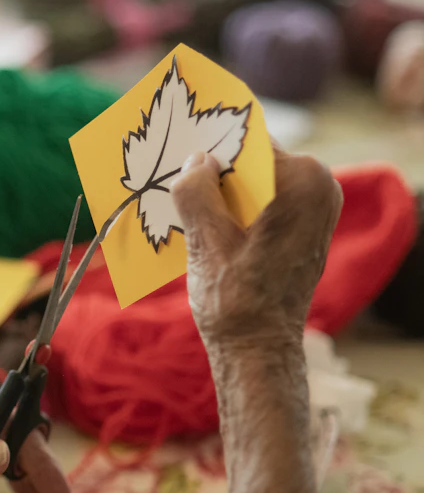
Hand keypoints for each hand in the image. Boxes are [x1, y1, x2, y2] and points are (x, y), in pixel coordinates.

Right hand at [171, 147, 341, 350]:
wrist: (258, 349)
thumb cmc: (235, 301)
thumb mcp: (205, 241)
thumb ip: (196, 192)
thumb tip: (194, 162)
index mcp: (302, 181)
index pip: (245, 142)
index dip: (207, 146)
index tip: (175, 148)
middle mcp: (319, 185)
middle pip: (250, 161)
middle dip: (212, 170)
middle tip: (173, 180)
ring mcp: (314, 206)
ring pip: (253, 181)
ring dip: (218, 191)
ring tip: (183, 206)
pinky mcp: (303, 225)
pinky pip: (261, 201)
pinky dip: (232, 208)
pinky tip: (203, 224)